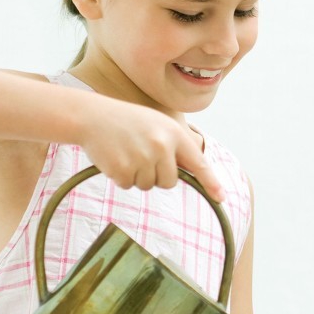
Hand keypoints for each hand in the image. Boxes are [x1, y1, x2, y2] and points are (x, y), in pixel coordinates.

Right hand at [75, 95, 224, 200]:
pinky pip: (128, 186)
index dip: (211, 182)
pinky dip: (121, 177)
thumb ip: (175, 146)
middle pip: (169, 182)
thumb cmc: (129, 122)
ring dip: (137, 175)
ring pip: (148, 185)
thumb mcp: (158, 125)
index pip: (198, 163)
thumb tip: (191, 173)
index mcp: (174, 133)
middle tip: (141, 154)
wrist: (93, 116)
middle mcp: (161, 146)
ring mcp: (142, 158)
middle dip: (156, 175)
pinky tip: (115, 158)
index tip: (221, 197)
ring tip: (127, 152)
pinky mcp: (122, 169)